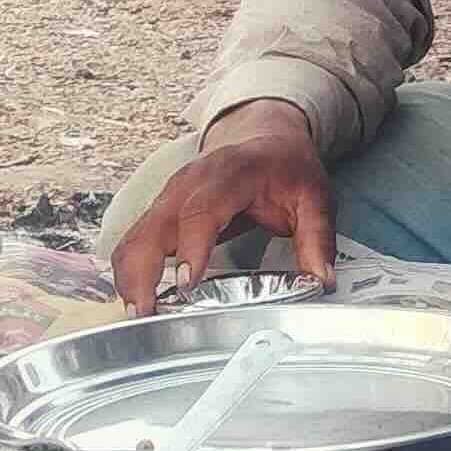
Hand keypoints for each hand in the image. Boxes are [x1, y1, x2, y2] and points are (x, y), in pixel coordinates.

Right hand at [113, 101, 335, 309]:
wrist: (265, 134)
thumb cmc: (285, 165)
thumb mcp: (314, 197)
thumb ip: (317, 239)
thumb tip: (321, 280)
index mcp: (229, 174)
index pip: (201, 210)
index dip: (191, 246)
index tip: (187, 282)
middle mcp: (189, 183)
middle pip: (153, 226)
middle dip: (143, 272)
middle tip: (147, 313)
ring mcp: (170, 195)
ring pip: (134, 236)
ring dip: (129, 277)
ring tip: (138, 316)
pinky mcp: (160, 210)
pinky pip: (134, 241)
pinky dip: (130, 271)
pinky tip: (138, 300)